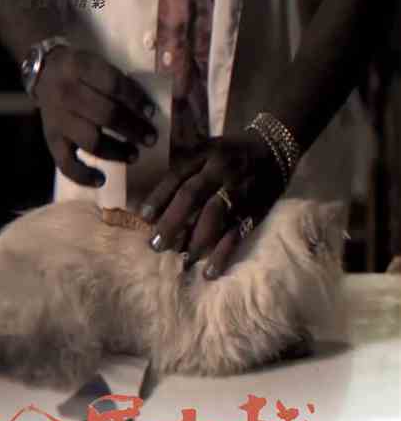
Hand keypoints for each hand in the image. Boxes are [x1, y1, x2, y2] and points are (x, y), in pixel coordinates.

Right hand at [35, 47, 157, 186]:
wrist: (43, 74)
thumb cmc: (79, 72)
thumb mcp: (95, 63)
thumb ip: (116, 81)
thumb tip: (147, 110)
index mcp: (79, 67)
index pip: (113, 84)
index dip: (135, 99)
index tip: (152, 112)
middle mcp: (66, 93)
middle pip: (105, 115)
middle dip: (133, 129)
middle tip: (151, 139)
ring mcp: (58, 120)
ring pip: (91, 141)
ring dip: (116, 152)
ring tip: (134, 156)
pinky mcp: (51, 139)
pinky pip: (65, 163)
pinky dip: (83, 175)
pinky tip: (101, 180)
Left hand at [140, 132, 285, 278]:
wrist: (274, 148)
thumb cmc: (230, 153)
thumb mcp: (207, 149)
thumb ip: (185, 171)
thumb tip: (156, 207)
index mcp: (205, 154)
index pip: (178, 176)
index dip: (159, 197)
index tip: (144, 218)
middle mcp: (221, 170)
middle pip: (192, 195)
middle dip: (172, 222)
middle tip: (156, 246)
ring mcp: (239, 190)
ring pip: (214, 215)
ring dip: (195, 240)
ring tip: (181, 260)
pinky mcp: (254, 209)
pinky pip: (237, 233)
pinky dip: (222, 254)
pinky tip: (209, 272)